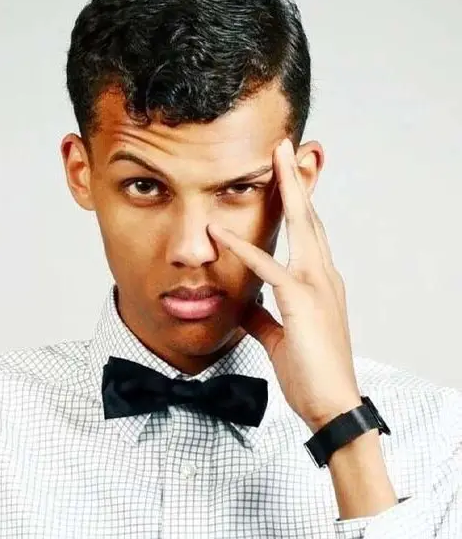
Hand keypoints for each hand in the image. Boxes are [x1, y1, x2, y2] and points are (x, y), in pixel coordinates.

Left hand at [208, 138, 361, 432]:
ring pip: (301, 225)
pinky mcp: (301, 301)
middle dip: (297, 179)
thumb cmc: (312, 371)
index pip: (308, 232)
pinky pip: (267, 268)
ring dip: (286, 189)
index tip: (287, 178)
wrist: (331, 404)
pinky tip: (220, 232)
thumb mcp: (281, 336)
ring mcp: (316, 285)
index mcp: (320, 282)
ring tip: (276, 157)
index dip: (298, 202)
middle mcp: (324, 275)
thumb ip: (262, 317)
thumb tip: (243, 306)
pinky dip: (241, 248)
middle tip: (286, 148)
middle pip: (309, 216)